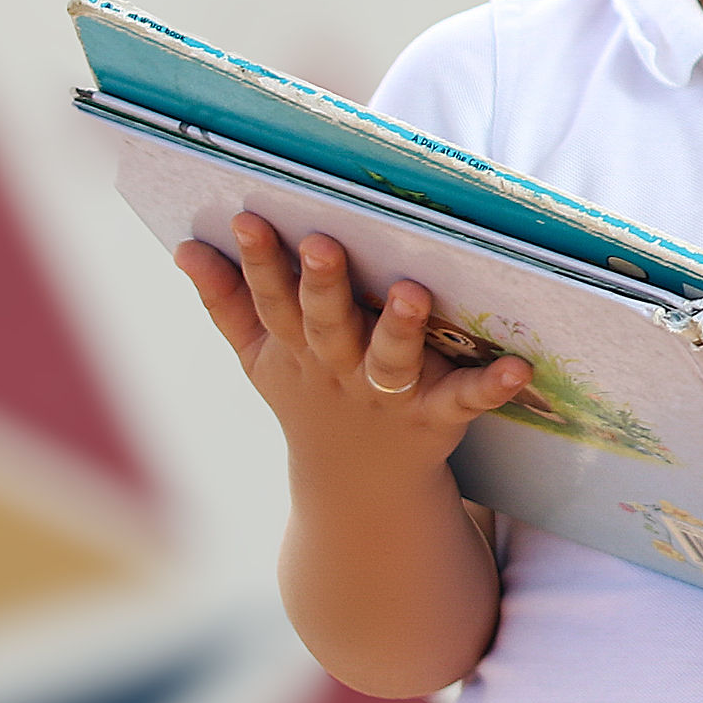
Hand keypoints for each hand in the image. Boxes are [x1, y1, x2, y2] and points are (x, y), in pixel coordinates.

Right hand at [177, 215, 529, 482]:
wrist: (359, 484)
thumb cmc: (311, 393)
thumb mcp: (260, 357)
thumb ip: (226, 302)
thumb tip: (184, 247)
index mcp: (296, 348)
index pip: (271, 300)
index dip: (257, 262)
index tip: (247, 218)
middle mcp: (339, 369)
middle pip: (327, 325)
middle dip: (322, 286)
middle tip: (321, 243)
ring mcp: (389, 395)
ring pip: (390, 360)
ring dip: (399, 328)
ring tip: (410, 292)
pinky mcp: (437, 415)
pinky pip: (465, 399)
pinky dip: (491, 385)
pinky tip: (518, 367)